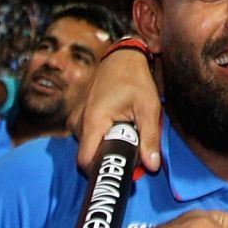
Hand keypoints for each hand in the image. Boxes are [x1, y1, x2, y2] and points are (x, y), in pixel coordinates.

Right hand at [75, 46, 161, 173]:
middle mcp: (78, 121)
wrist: (121, 58)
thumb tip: (152, 166)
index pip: (86, 161)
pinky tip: (116, 125)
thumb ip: (150, 138)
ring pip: (89, 146)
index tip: (122, 169)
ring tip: (125, 131)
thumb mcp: (148, 108)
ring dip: (106, 145)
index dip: (102, 169)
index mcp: (93, 120)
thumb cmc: (135, 80)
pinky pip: (87, 136)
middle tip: (131, 147)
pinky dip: (102, 136)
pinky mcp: (77, 116)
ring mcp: (75, 118)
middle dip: (109, 155)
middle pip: (90, 154)